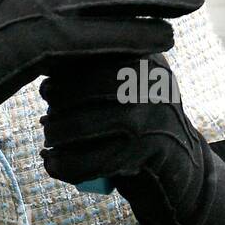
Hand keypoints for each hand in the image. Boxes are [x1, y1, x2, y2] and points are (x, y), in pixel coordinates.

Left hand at [39, 54, 224, 224]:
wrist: (183, 170)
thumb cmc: (141, 125)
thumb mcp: (127, 89)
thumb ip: (95, 72)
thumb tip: (41, 69)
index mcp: (144, 56)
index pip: (92, 53)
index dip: (62, 73)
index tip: (46, 91)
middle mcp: (151, 79)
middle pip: (86, 86)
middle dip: (57, 106)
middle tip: (46, 122)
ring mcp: (152, 114)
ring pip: (85, 124)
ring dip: (57, 136)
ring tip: (49, 144)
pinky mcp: (150, 150)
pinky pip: (97, 159)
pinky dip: (68, 165)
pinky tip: (53, 166)